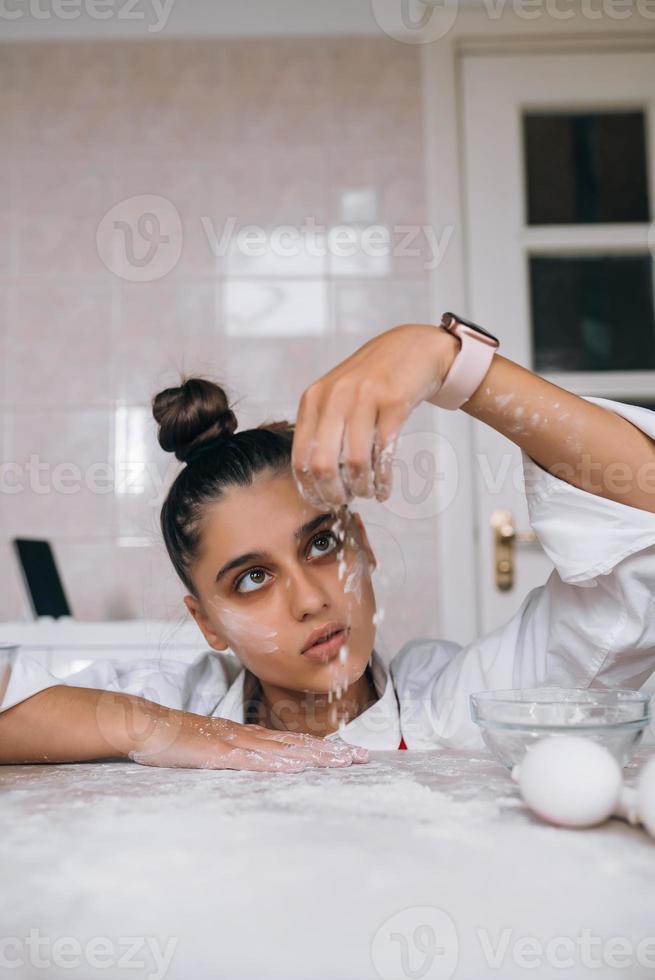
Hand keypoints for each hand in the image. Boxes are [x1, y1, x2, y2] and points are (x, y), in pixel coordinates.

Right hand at [126, 702, 368, 772]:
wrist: (145, 724)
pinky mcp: (217, 753)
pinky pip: (251, 760)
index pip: (293, 742)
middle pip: (297, 744)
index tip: (350, 754)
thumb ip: (236, 756)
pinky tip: (295, 768)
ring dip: (313, 757)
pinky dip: (275, 764)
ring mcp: (234, 743)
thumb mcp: (213, 749)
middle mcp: (247, 736)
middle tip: (362, 758)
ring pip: (282, 750)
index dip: (323, 748)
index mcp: (248, 736)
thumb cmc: (177, 739)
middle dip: (331, 752)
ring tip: (341, 763)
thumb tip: (259, 766)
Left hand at [292, 323, 458, 506]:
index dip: (310, 487)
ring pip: (355, 461)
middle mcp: (335, 397)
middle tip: (345, 501)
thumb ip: (323, 429)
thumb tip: (317, 481)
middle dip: (334, 492)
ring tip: (369, 493)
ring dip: (362, 487)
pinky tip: (384, 487)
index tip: (323, 501)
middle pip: (323, 463)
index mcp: (314, 399)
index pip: (300, 456)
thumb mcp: (336, 396)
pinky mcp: (394, 401)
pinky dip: (383, 478)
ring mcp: (364, 397)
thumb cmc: (371, 379)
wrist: (412, 348)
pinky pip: (384, 452)